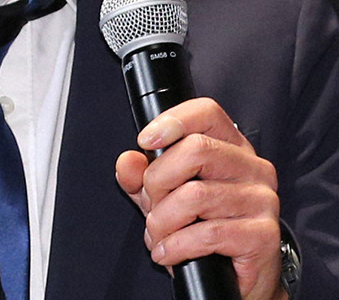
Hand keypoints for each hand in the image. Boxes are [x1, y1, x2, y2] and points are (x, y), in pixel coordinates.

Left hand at [115, 98, 285, 299]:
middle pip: (196, 149)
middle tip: (151, 204)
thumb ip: (142, 176)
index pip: (206, 112)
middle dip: (157, 180)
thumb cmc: (203, 229)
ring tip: (158, 235)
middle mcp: (252, 167)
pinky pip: (208, 234)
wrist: (238, 279)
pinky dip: (177, 246)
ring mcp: (262, 200)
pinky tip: (168, 252)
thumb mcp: (165, 196)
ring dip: (162, 221)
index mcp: (231, 146)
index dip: (172, 121)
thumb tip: (128, 161)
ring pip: (196, 195)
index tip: (145, 141)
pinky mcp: (263, 235)